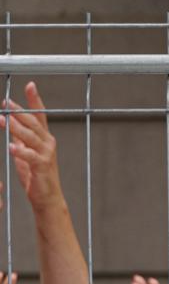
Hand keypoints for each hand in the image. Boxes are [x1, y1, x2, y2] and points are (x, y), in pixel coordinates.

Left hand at [1, 84, 64, 207]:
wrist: (47, 198)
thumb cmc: (37, 176)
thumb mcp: (25, 152)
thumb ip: (19, 138)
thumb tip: (8, 122)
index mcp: (44, 138)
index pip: (40, 115)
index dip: (35, 100)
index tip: (30, 85)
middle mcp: (48, 143)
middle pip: (34, 123)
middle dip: (19, 111)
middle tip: (6, 102)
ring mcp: (46, 154)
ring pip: (31, 136)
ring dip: (16, 127)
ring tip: (4, 120)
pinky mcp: (42, 166)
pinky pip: (30, 156)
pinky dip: (20, 151)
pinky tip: (10, 147)